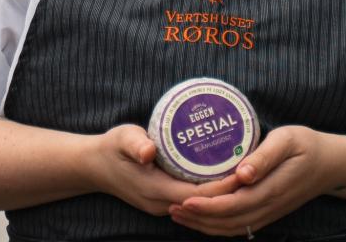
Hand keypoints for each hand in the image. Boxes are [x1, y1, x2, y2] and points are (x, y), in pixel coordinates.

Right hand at [83, 124, 242, 216]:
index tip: (244, 171)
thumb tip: (148, 151)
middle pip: (205, 203)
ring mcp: (161, 206)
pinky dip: (208, 191)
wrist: (92, 166)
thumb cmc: (110, 148)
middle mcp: (161, 204)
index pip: (199, 195)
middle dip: (229, 190)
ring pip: (200, 204)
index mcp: (156, 190)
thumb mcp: (122, 139)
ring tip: (245, 173)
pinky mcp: (162, 202)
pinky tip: (222, 176)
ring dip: (221, 193)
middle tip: (253, 170)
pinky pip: (191, 200)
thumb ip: (135, 144)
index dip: (223, 187)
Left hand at [169, 125, 345, 236]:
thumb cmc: (307, 145)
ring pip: (231, 228)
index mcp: (270, 189)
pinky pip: (239, 226)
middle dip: (197, 219)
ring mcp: (268, 213)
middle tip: (170, 208)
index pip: (232, 205)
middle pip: (227, 221)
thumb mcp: (288, 140)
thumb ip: (265, 157)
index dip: (206, 207)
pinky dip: (217, 225)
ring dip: (204, 225)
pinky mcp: (268, 212)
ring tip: (178, 214)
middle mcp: (268, 207)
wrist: (331, 165)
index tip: (183, 200)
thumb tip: (243, 174)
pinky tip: (202, 217)